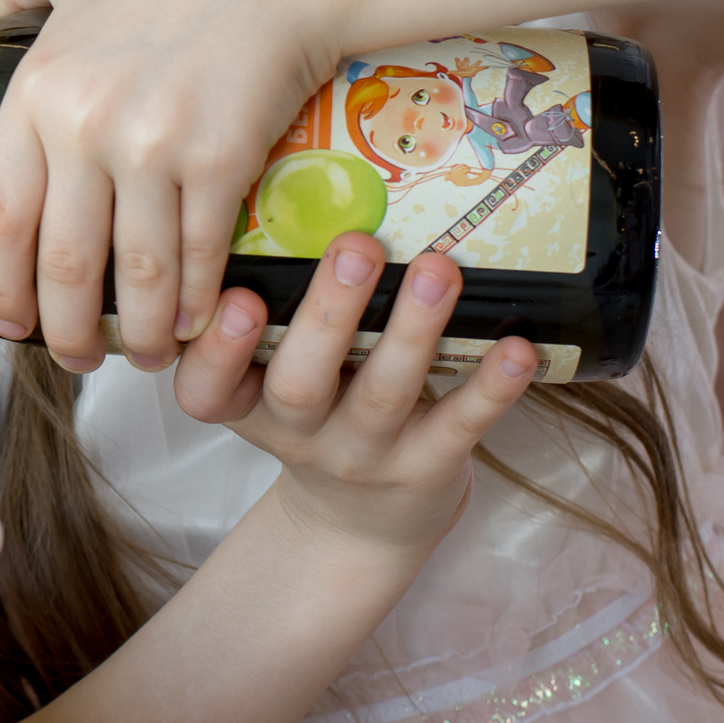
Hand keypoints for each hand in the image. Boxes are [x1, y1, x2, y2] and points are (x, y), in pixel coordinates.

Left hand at [0, 0, 338, 366]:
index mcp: (37, 91)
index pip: (0, 216)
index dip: (1, 284)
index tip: (8, 323)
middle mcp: (82, 126)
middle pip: (63, 263)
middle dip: (67, 331)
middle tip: (77, 360)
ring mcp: (149, 145)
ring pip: (135, 274)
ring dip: (140, 332)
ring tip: (145, 355)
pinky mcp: (218, 159)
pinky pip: (198, 256)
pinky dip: (195, 302)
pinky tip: (197, 322)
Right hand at [174, 235, 537, 558]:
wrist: (359, 525)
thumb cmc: (315, 419)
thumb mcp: (271, 378)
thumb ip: (278, 313)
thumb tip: (301, 197)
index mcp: (246, 405)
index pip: (207, 389)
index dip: (218, 350)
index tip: (237, 298)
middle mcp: (297, 434)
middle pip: (299, 382)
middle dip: (327, 313)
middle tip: (355, 244)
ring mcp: (363, 456)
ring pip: (383, 395)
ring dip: (412, 330)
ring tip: (437, 269)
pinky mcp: (427, 469)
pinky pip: (459, 427)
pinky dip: (490, 388)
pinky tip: (516, 348)